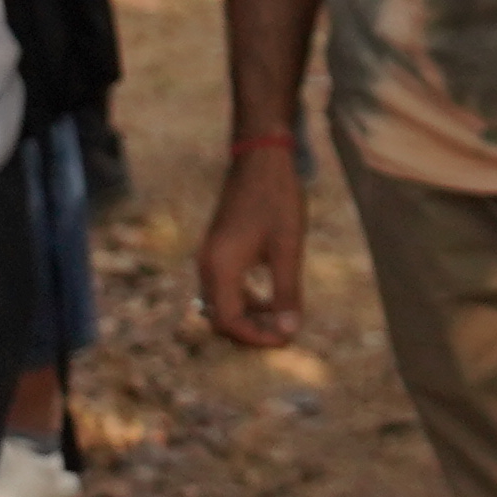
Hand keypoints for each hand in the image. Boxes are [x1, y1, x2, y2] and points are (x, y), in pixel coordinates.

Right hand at [198, 135, 309, 346]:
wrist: (261, 158)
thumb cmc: (277, 199)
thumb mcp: (288, 248)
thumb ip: (287, 292)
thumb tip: (289, 330)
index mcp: (220, 267)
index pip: (229, 322)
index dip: (257, 338)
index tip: (287, 338)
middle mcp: (207, 265)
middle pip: (220, 318)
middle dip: (251, 333)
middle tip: (284, 334)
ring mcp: (210, 257)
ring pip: (221, 304)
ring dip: (249, 318)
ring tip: (282, 319)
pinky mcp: (218, 250)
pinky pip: (225, 288)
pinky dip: (245, 301)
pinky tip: (271, 300)